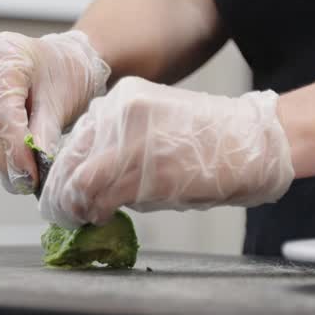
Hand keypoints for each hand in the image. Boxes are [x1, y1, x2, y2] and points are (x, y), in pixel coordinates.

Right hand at [0, 30, 110, 193]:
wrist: (56, 63)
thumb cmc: (62, 77)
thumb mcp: (63, 102)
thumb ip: (45, 134)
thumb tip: (31, 169)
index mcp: (8, 56)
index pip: (2, 108)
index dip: (14, 146)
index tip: (29, 175)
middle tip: (21, 182)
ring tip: (14, 165)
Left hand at [39, 77, 294, 227]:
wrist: (253, 142)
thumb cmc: (210, 138)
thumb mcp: (157, 122)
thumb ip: (121, 140)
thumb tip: (89, 173)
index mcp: (122, 97)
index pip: (74, 138)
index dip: (63, 170)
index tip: (61, 190)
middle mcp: (120, 114)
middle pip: (69, 160)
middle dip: (61, 192)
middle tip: (62, 212)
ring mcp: (132, 142)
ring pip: (80, 181)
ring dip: (75, 206)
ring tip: (81, 217)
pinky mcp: (146, 173)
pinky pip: (104, 198)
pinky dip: (96, 212)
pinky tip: (101, 216)